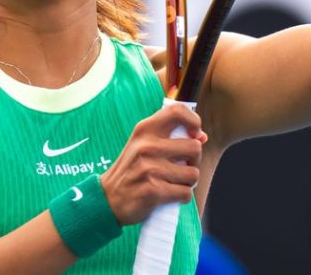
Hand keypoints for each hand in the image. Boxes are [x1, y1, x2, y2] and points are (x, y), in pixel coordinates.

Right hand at [99, 102, 207, 225]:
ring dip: (188, 182)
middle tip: (181, 167)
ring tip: (172, 182)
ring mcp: (149, 168)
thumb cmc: (132, 170)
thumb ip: (170, 138)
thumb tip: (202, 137)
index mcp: (144, 129)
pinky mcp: (152, 190)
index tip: (195, 135)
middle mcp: (147, 146)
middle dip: (194, 161)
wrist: (108, 198)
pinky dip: (181, 197)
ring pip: (193, 174)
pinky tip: (169, 195)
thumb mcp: (144, 145)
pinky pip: (185, 193)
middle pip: (195, 148)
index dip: (194, 121)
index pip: (177, 112)